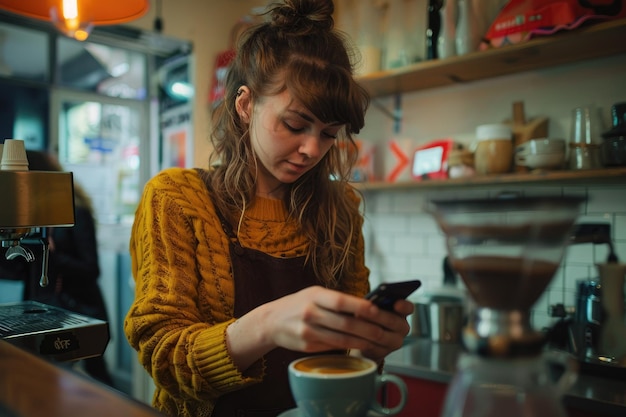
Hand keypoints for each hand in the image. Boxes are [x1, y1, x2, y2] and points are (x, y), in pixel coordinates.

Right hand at [226, 286, 412, 369]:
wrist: (271, 321)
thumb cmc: (299, 304)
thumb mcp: (314, 294)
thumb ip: (336, 300)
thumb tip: (367, 307)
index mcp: (315, 295)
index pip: (341, 301)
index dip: (361, 307)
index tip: (378, 311)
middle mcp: (310, 313)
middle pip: (345, 323)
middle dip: (368, 329)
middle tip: (384, 332)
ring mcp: (307, 331)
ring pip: (341, 339)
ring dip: (362, 341)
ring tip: (377, 341)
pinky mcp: (307, 346)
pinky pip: (333, 348)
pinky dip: (349, 347)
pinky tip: (360, 346)